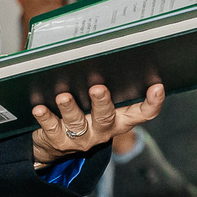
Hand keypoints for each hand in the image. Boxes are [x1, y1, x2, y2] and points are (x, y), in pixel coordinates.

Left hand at [30, 82, 164, 165]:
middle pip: (106, 117)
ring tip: (63, 96)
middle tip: (98, 88)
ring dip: (70, 108)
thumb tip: (98, 50)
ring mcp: (81, 138)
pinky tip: (39, 108)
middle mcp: (103, 130)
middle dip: (102, 102)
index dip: (152, 103)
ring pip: (77, 122)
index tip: (157, 87)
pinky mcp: (58, 141)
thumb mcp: (95, 104)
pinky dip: (46, 117)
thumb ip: (102, 84)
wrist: (53, 146)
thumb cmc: (79, 114)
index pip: (141, 114)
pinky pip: (52, 128)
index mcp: (118, 119)